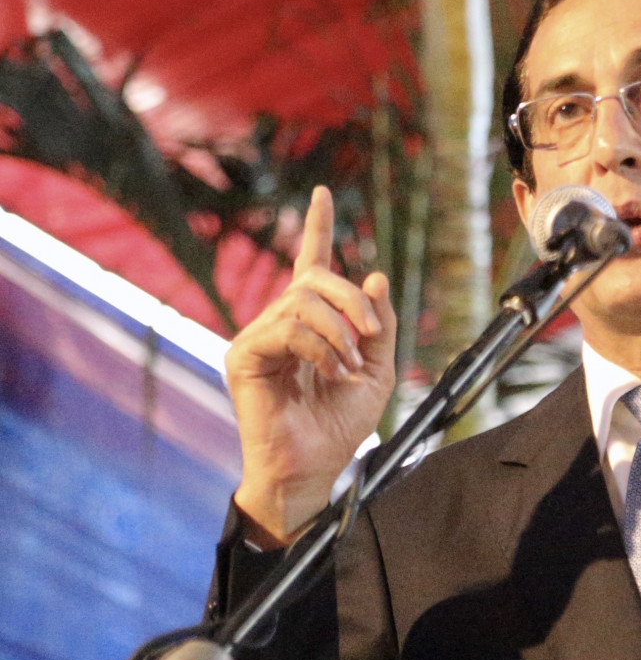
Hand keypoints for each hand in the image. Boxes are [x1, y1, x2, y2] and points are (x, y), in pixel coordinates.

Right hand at [226, 186, 396, 545]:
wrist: (316, 466)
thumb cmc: (341, 424)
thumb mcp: (376, 370)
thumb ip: (377, 325)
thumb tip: (375, 276)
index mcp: (313, 323)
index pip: (312, 264)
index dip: (318, 227)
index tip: (324, 193)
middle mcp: (281, 322)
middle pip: (315, 279)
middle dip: (351, 300)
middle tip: (369, 333)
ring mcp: (259, 337)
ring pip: (302, 303)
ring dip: (339, 332)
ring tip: (348, 367)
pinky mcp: (245, 356)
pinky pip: (287, 330)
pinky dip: (320, 349)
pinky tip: (331, 373)